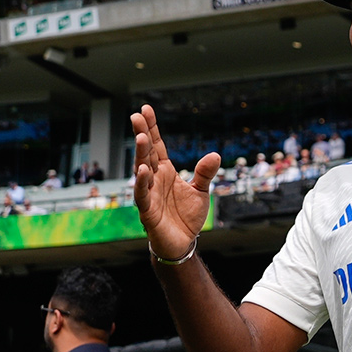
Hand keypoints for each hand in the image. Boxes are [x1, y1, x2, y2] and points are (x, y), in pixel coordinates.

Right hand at [131, 104, 221, 260]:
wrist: (182, 243)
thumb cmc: (187, 216)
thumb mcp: (201, 192)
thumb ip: (204, 174)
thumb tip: (215, 155)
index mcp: (165, 172)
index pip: (157, 146)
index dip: (152, 128)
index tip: (145, 109)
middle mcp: (154, 179)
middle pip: (146, 153)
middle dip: (142, 134)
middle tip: (137, 116)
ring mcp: (149, 194)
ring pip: (142, 170)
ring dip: (141, 155)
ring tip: (141, 137)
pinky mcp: (148, 211)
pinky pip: (143, 195)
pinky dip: (143, 183)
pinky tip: (143, 170)